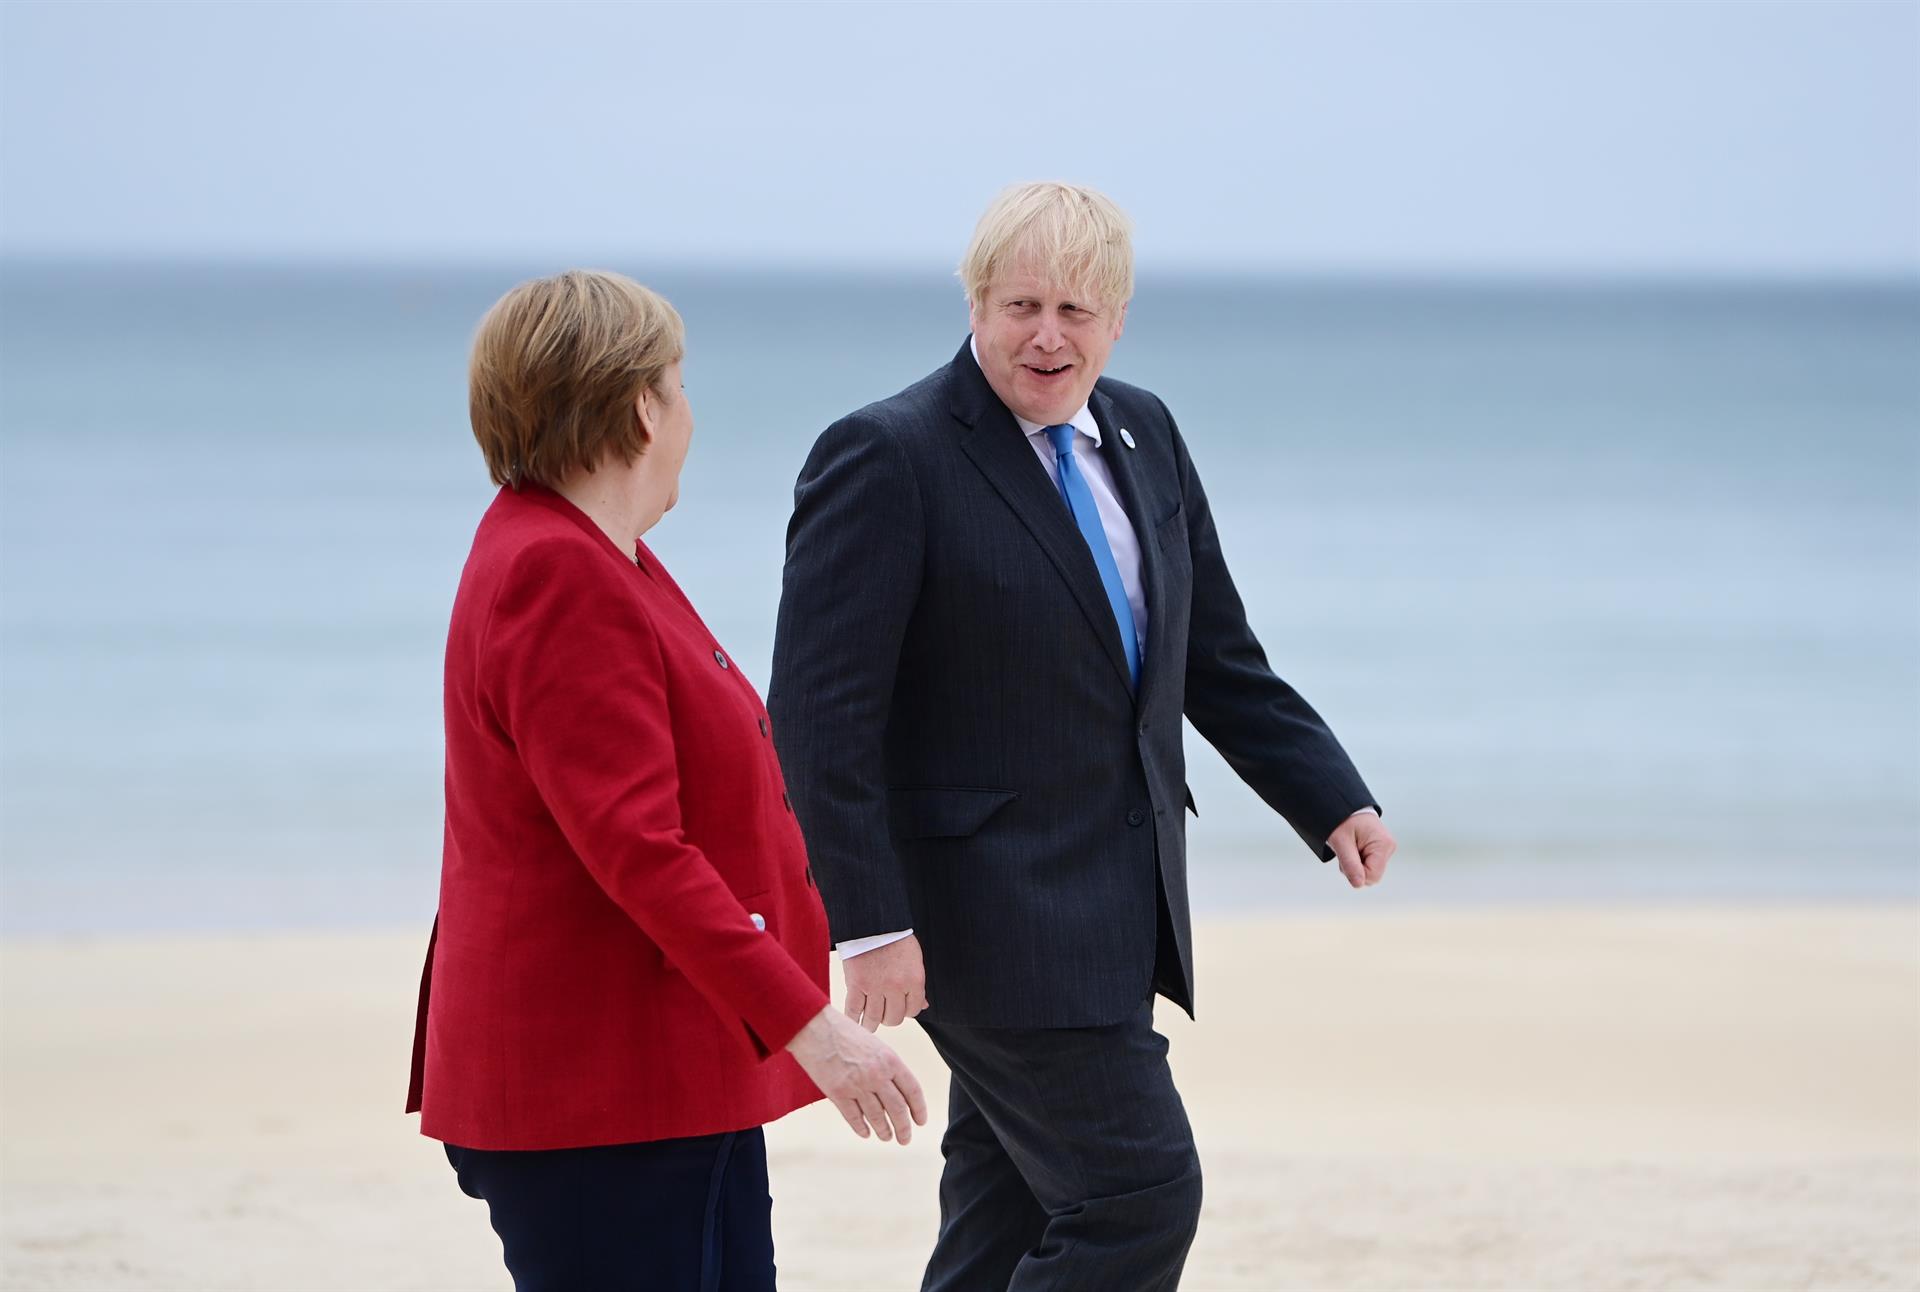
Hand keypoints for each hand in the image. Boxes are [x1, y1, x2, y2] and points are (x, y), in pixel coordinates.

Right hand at [785, 1005, 927, 1144]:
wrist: (815, 1028)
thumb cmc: (844, 1032)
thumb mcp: (874, 1044)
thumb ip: (886, 1065)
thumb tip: (896, 1089)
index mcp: (890, 1059)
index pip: (912, 1090)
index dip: (919, 1109)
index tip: (920, 1121)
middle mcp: (877, 1075)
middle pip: (897, 1108)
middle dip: (904, 1128)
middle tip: (905, 1138)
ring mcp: (857, 1086)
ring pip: (877, 1117)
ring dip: (884, 1131)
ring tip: (887, 1137)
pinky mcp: (838, 1094)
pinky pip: (854, 1118)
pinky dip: (861, 1128)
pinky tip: (865, 1133)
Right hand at [842, 933, 928, 1030]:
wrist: (873, 922)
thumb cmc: (895, 939)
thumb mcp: (914, 960)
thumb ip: (917, 985)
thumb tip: (923, 1006)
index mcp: (914, 980)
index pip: (913, 1010)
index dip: (907, 1010)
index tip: (900, 1007)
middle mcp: (896, 987)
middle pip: (894, 1018)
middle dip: (890, 1018)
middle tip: (884, 1013)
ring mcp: (875, 987)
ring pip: (874, 1019)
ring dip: (872, 1024)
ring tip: (869, 1023)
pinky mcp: (856, 984)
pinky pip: (853, 1011)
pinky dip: (853, 1020)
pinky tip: (854, 1022)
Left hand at [1328, 811, 1394, 887]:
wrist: (1344, 806)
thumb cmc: (1342, 820)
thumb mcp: (1341, 842)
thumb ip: (1350, 864)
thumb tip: (1358, 885)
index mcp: (1383, 845)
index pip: (1371, 876)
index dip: (1355, 871)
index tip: (1346, 855)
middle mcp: (1388, 848)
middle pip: (1371, 876)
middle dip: (1354, 868)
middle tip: (1346, 850)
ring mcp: (1386, 849)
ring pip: (1368, 872)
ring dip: (1354, 864)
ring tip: (1349, 846)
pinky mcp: (1380, 850)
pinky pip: (1368, 865)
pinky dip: (1357, 860)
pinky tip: (1353, 847)